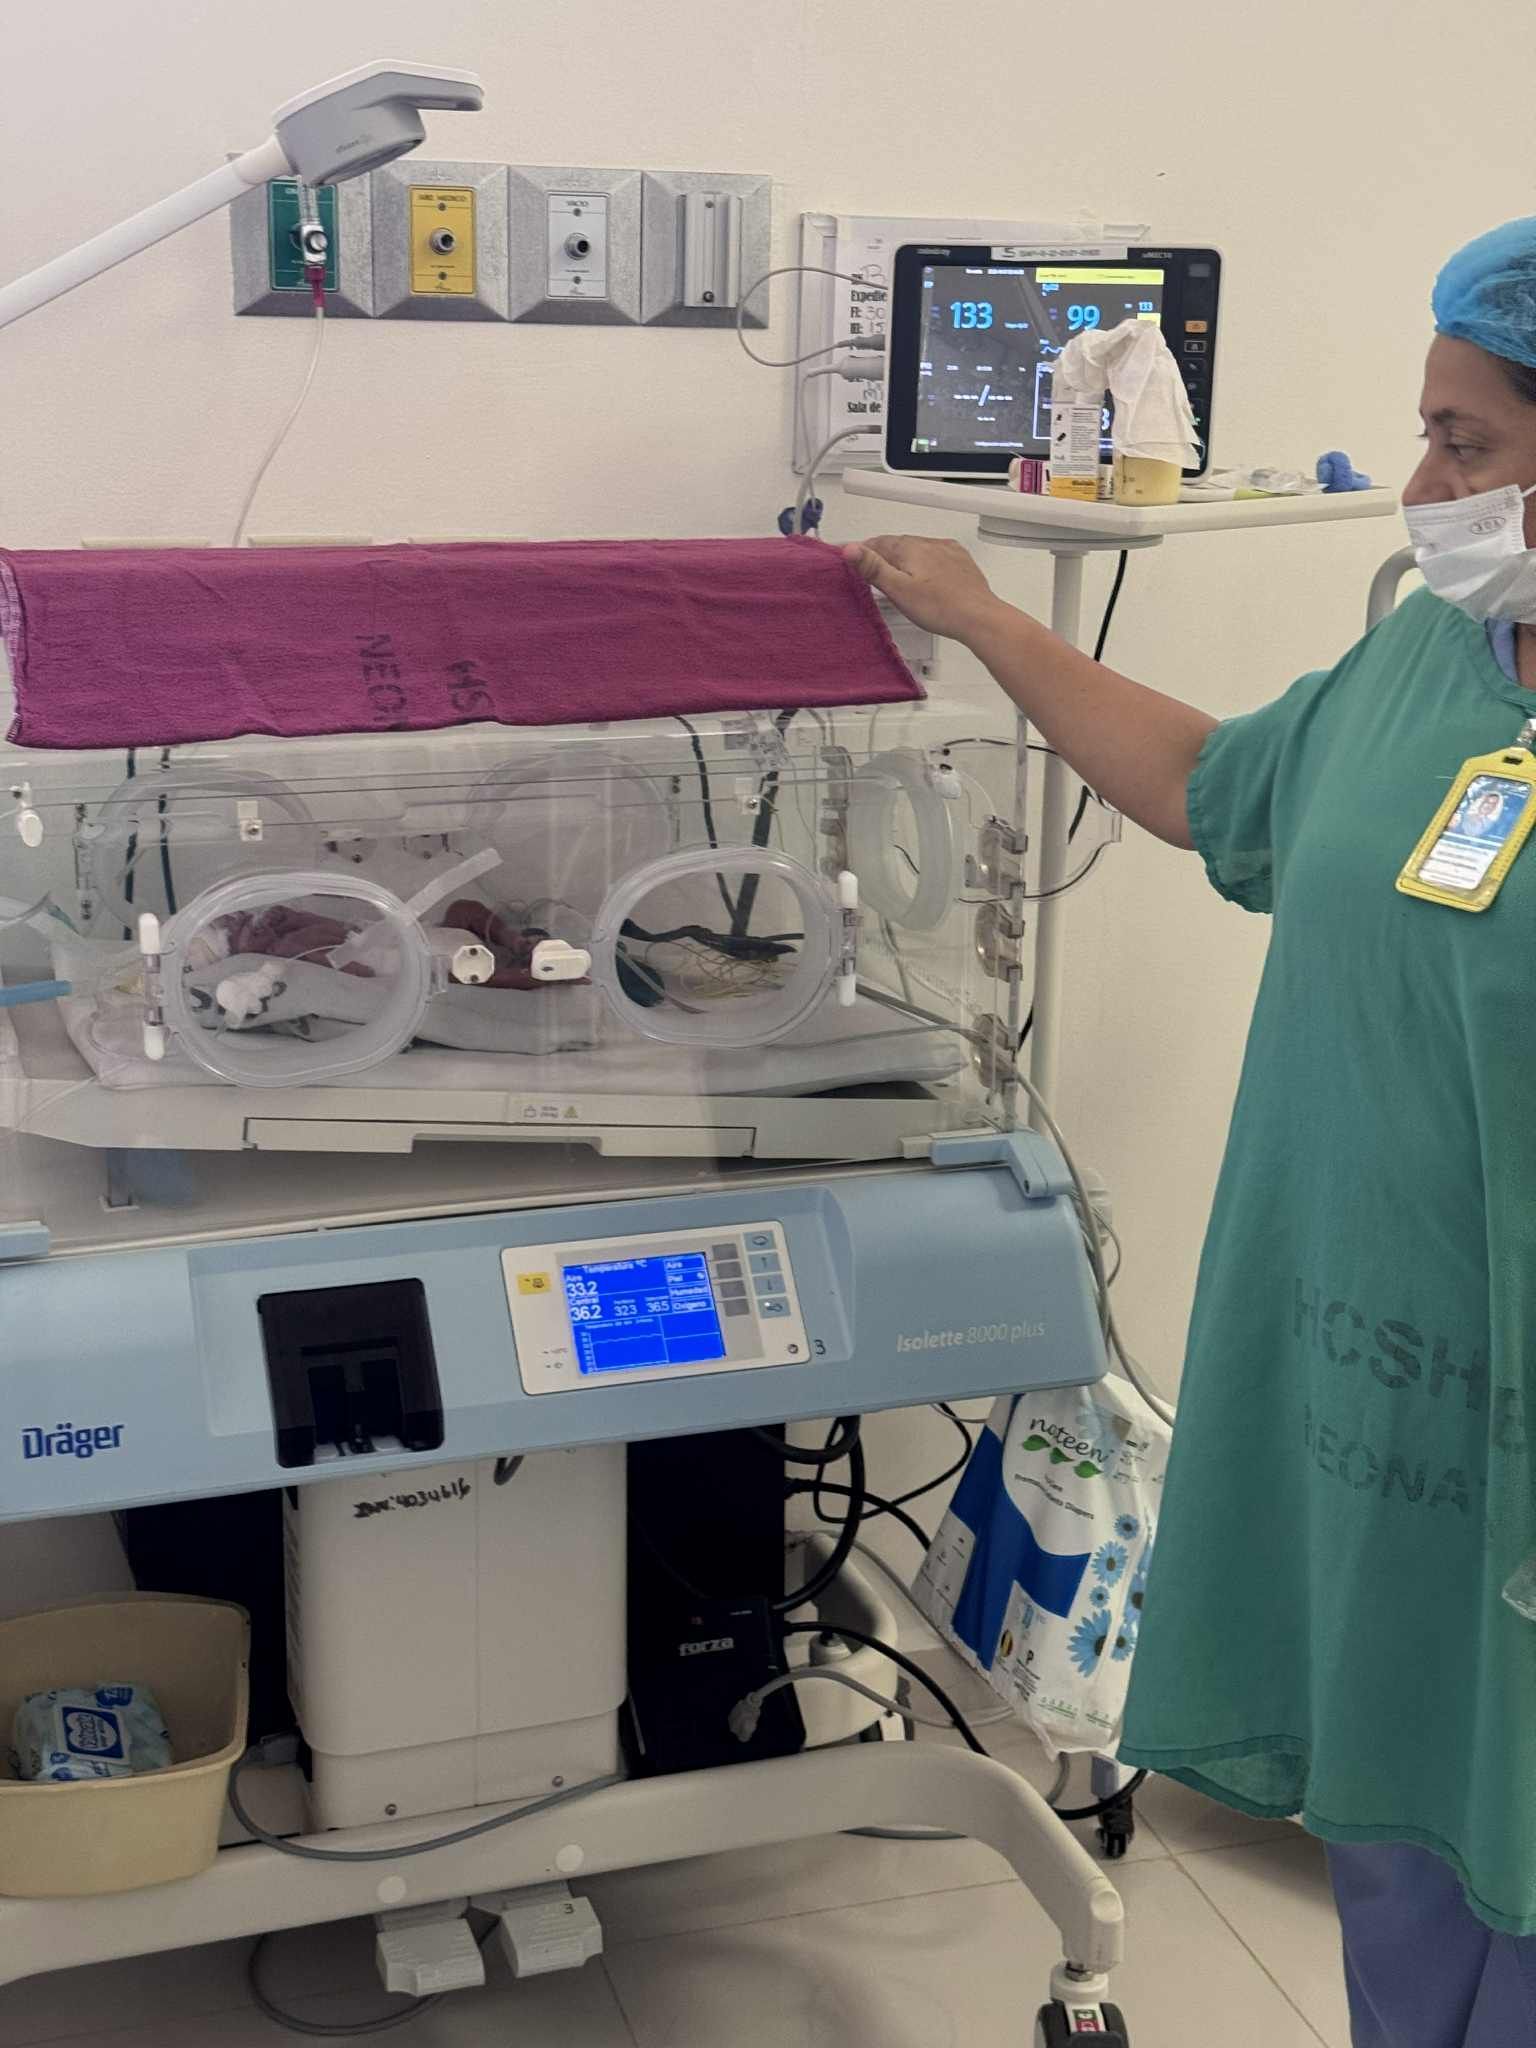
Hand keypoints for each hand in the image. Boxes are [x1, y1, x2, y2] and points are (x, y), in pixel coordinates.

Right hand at [842, 535, 1006, 646]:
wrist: (978, 616)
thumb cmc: (940, 607)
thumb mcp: (898, 590)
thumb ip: (873, 567)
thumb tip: (850, 548)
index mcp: (910, 548)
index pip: (877, 542)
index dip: (863, 551)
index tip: (854, 559)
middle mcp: (929, 543)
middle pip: (897, 545)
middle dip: (883, 555)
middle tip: (872, 570)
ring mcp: (947, 550)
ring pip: (918, 549)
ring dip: (905, 558)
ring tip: (898, 575)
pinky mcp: (960, 561)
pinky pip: (936, 555)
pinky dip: (925, 562)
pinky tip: (925, 575)